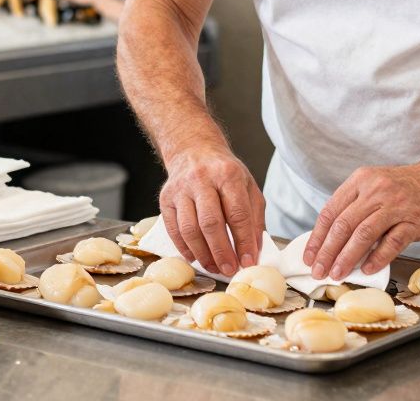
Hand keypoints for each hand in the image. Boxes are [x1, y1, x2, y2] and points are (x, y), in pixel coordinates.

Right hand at [159, 149, 265, 275]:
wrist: (193, 150)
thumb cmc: (224, 172)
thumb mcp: (248, 186)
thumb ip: (254, 217)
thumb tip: (253, 250)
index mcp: (228, 175)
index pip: (237, 213)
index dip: (243, 241)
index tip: (248, 261)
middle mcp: (202, 179)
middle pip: (211, 222)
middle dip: (221, 251)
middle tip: (229, 270)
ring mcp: (181, 189)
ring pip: (189, 228)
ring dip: (202, 254)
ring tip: (214, 267)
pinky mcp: (166, 198)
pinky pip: (173, 228)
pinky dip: (184, 247)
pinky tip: (195, 257)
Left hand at [303, 162, 419, 279]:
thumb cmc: (404, 188)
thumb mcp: (374, 186)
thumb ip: (354, 208)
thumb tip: (330, 240)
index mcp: (360, 181)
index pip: (330, 211)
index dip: (317, 237)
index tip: (309, 256)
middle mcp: (375, 191)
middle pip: (343, 224)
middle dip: (327, 251)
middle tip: (319, 270)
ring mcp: (396, 205)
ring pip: (363, 234)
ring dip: (347, 257)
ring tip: (338, 273)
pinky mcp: (414, 221)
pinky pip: (391, 242)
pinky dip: (377, 258)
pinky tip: (367, 269)